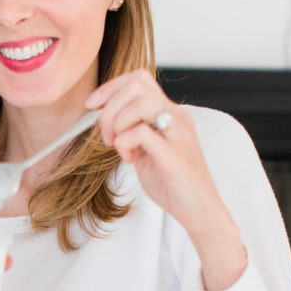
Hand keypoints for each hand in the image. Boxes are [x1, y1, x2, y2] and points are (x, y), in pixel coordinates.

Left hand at [85, 70, 246, 290]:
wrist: (199, 210)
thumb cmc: (172, 182)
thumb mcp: (146, 151)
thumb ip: (132, 132)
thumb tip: (105, 121)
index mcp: (170, 113)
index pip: (139, 79)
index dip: (110, 88)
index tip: (92, 106)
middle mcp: (177, 117)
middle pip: (137, 85)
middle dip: (110, 106)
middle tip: (105, 135)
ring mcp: (177, 133)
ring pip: (141, 103)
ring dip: (117, 122)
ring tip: (115, 146)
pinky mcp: (174, 154)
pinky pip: (141, 132)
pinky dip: (124, 143)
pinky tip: (130, 159)